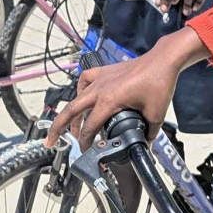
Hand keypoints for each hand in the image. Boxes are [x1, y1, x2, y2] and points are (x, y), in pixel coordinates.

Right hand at [44, 27, 205, 149]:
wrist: (162, 60)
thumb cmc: (159, 82)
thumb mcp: (155, 114)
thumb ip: (148, 133)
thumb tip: (145, 145)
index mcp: (109, 101)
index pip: (90, 127)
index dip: (86, 142)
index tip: (85, 152)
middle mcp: (100, 89)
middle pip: (71, 111)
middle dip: (58, 128)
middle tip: (50, 141)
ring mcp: (100, 79)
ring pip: (76, 98)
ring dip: (71, 114)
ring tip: (70, 127)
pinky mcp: (104, 72)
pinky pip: (85, 81)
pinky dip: (80, 90)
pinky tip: (83, 97)